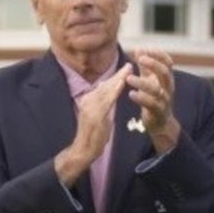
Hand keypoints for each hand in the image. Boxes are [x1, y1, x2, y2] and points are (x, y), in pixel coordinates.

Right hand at [54, 65, 131, 185]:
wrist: (83, 149)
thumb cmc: (93, 134)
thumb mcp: (99, 115)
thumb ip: (104, 104)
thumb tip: (108, 91)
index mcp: (89, 99)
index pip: (104, 85)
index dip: (115, 76)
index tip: (125, 68)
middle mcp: (88, 100)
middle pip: (106, 84)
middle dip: (118, 74)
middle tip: (129, 63)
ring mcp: (90, 106)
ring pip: (107, 89)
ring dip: (118, 78)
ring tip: (128, 69)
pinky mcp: (94, 114)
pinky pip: (107, 99)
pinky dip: (115, 90)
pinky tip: (122, 83)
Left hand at [128, 50, 180, 151]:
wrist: (160, 123)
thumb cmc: (154, 98)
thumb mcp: (150, 80)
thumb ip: (145, 66)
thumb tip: (139, 49)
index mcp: (167, 79)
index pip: (168, 63)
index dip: (159, 54)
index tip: (146, 49)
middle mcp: (168, 88)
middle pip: (165, 73)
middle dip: (154, 64)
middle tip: (140, 59)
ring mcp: (164, 100)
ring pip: (156, 90)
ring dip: (142, 83)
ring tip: (128, 78)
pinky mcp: (158, 111)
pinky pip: (151, 104)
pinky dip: (141, 98)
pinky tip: (131, 94)